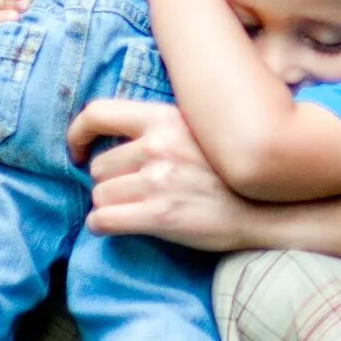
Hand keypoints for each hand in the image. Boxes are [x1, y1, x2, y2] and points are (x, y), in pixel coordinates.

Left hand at [69, 95, 269, 250]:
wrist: (265, 209)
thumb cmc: (228, 174)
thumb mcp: (198, 132)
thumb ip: (160, 129)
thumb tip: (117, 138)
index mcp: (165, 118)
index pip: (98, 113)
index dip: (77, 133)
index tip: (76, 151)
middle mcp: (159, 144)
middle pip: (99, 166)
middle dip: (110, 181)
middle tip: (133, 191)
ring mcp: (159, 180)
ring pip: (99, 195)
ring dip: (110, 205)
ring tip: (136, 209)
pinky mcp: (159, 215)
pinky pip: (102, 221)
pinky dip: (103, 226)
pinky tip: (117, 227)